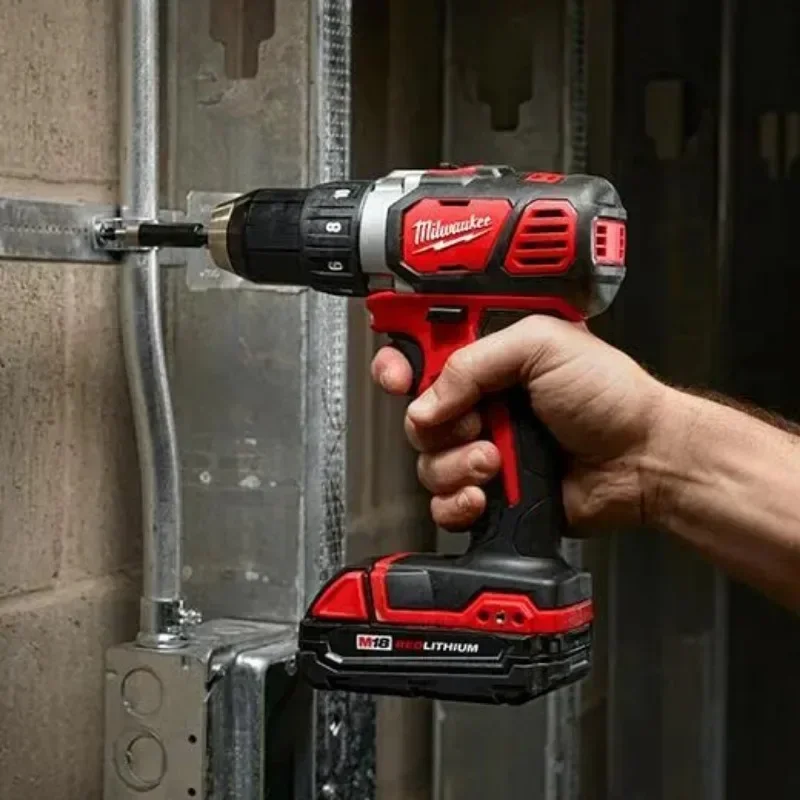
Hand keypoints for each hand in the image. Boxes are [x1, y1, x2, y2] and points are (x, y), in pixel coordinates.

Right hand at [371, 315, 667, 531]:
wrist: (642, 460)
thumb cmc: (611, 397)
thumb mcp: (543, 345)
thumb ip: (475, 361)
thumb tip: (427, 400)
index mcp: (490, 360)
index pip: (422, 355)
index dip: (398, 365)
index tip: (398, 377)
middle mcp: (481, 403)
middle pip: (416, 415)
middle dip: (439, 425)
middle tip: (477, 424)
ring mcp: (484, 449)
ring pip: (428, 463)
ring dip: (457, 465)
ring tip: (497, 462)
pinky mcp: (491, 491)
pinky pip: (445, 503)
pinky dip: (459, 502)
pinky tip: (487, 494)